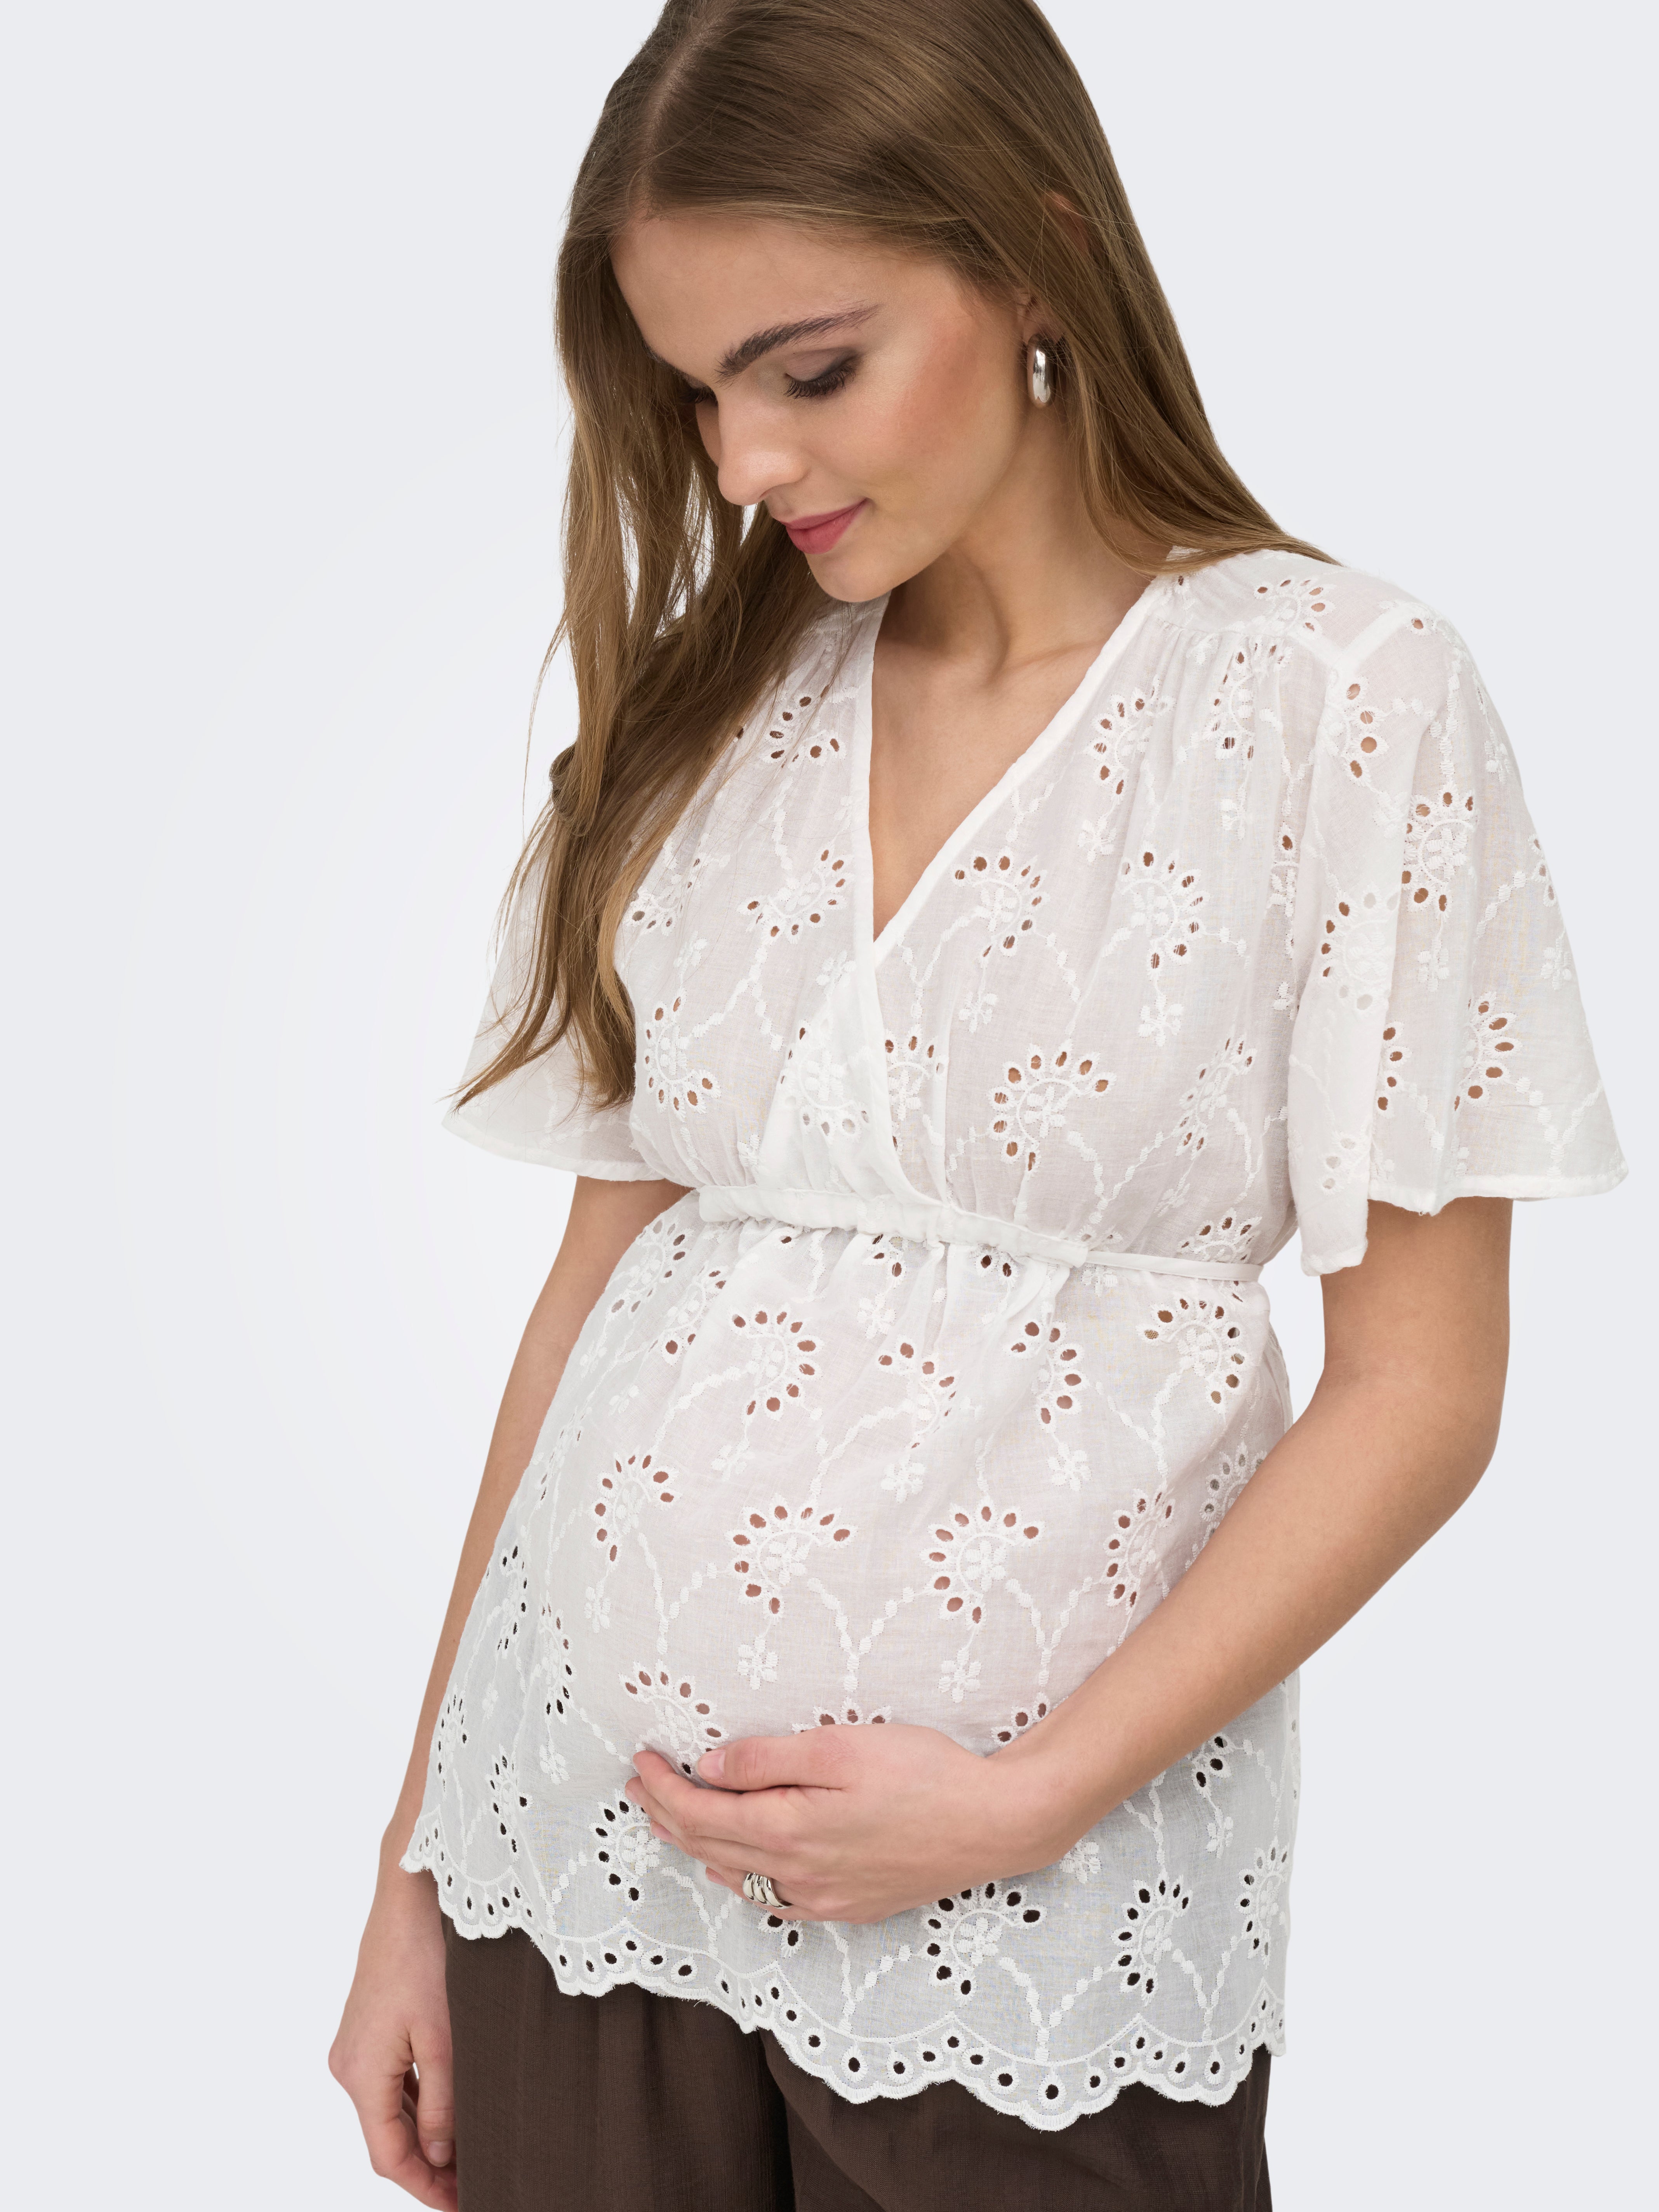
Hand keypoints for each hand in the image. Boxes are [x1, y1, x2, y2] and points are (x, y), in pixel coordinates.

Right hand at [329, 1863, 457, 2208]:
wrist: (410, 1891)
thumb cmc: (427, 1955)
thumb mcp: (445, 2038)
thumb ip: (442, 2105)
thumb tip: (437, 2159)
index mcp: (360, 2073)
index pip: (389, 2156)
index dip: (425, 2188)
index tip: (462, 2205)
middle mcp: (348, 2064)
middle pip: (387, 2136)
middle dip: (428, 2167)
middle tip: (475, 2184)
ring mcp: (356, 2045)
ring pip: (390, 2109)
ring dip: (424, 2136)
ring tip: (470, 2155)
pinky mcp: (368, 2027)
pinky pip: (391, 2081)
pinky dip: (418, 2103)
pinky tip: (450, 2110)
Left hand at [625, 1723, 1078, 1924]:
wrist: (994, 1823)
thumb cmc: (924, 1772)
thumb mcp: (842, 1745)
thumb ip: (769, 1758)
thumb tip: (709, 1767)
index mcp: (792, 1828)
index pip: (703, 1812)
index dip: (664, 1785)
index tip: (641, 1757)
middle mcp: (799, 1873)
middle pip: (711, 1847)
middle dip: (667, 1813)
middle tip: (639, 1784)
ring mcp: (824, 1897)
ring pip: (739, 1877)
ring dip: (696, 1847)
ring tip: (668, 1821)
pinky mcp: (850, 1906)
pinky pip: (775, 1901)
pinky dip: (741, 1880)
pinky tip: (732, 1870)